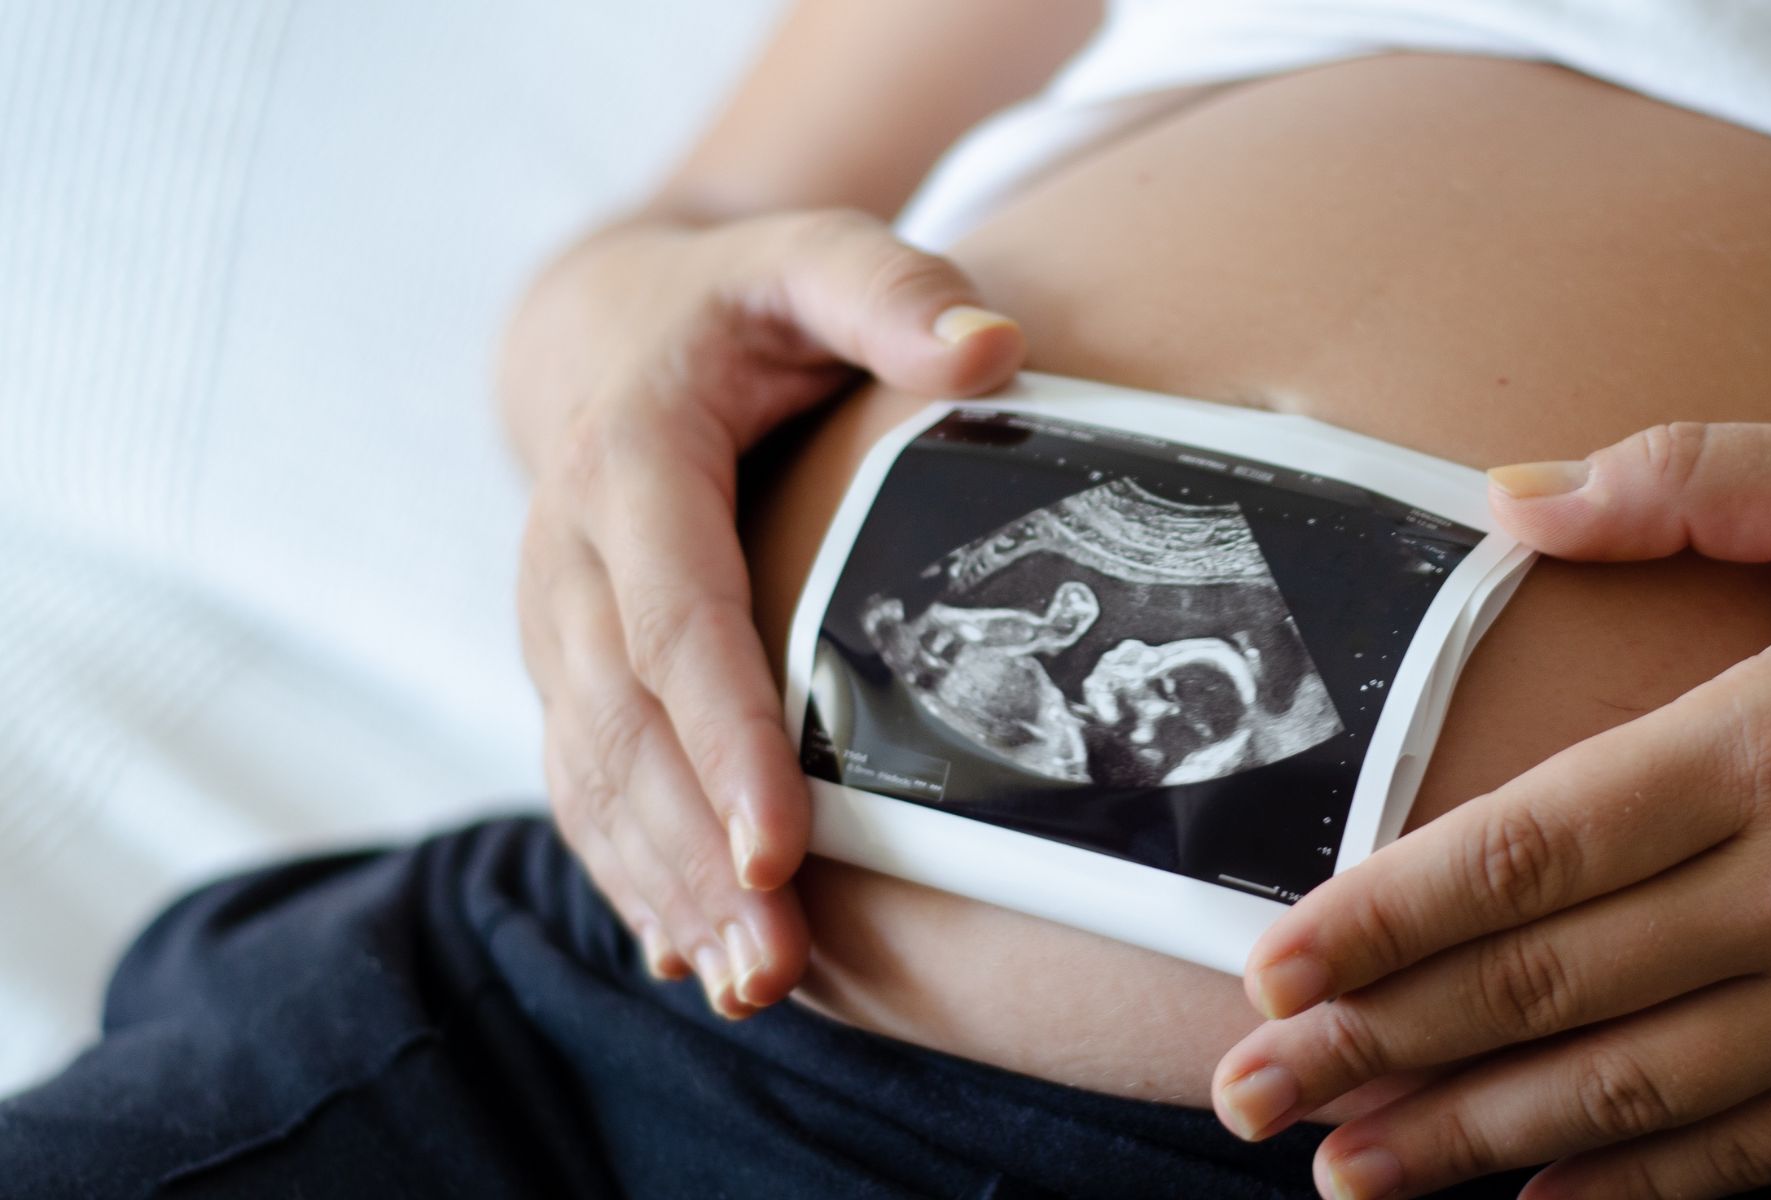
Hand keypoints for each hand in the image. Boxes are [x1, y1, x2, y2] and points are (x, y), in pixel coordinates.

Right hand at [503, 210, 1022, 1016]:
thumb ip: (890, 290)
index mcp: (628, 463)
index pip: (674, 620)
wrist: (604, 328)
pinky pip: (583, 785)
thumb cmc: (741, 304)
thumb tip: (996, 347)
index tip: (780, 847)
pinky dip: (630, 875)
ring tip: (750, 987)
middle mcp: (569, 556)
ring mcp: (554, 624)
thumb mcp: (811, 256)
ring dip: (662, 889)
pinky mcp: (566, 670)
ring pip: (592, 776)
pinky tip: (690, 957)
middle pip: (624, 728)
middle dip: (694, 855)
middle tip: (776, 966)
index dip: (724, 738)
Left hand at [1211, 423, 1770, 1196]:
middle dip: (1375, 1047)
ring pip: (1625, 1093)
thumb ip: (1689, 472)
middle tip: (1247, 1091)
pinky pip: (1751, 1151)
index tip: (1267, 963)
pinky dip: (1634, 1186)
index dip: (1378, 916)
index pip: (1525, 852)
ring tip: (1343, 1171)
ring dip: (1468, 1142)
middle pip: (1543, 988)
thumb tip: (1508, 497)